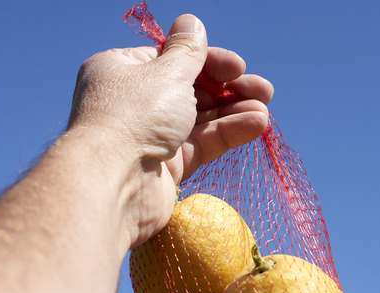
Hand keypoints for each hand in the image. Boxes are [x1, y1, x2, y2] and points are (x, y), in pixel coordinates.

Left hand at [66, 14, 272, 245]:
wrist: (115, 183)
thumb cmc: (135, 115)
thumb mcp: (167, 73)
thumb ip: (188, 51)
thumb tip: (192, 22)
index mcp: (124, 71)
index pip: (172, 59)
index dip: (208, 61)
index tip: (238, 66)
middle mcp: (135, 103)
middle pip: (190, 89)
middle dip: (228, 89)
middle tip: (263, 90)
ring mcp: (151, 136)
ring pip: (200, 119)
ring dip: (234, 112)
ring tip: (265, 111)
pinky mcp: (167, 167)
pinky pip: (202, 144)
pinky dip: (228, 132)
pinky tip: (257, 125)